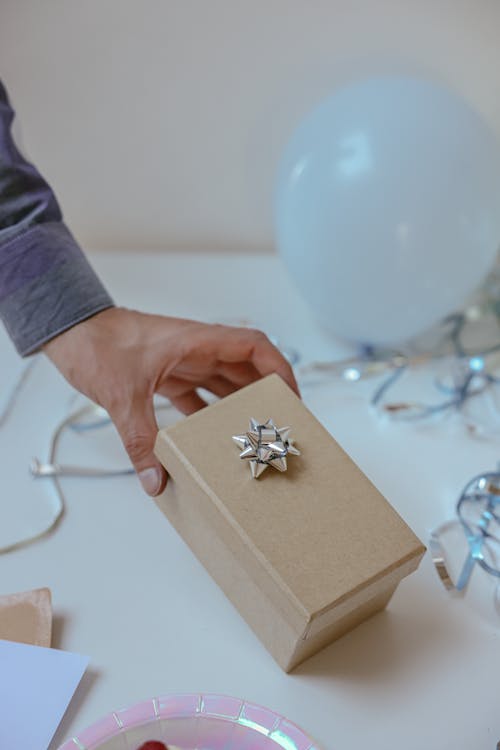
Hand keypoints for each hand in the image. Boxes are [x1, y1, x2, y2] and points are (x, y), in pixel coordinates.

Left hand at [43, 307, 299, 495]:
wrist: (69, 330)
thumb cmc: (97, 344)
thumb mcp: (122, 393)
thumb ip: (140, 439)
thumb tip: (156, 480)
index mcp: (197, 341)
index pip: (254, 346)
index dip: (278, 370)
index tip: (290, 398)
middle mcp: (197, 350)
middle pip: (246, 370)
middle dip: (264, 397)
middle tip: (278, 428)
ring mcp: (183, 362)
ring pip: (224, 385)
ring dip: (238, 408)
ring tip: (252, 439)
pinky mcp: (167, 376)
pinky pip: (198, 397)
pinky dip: (206, 417)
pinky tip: (209, 442)